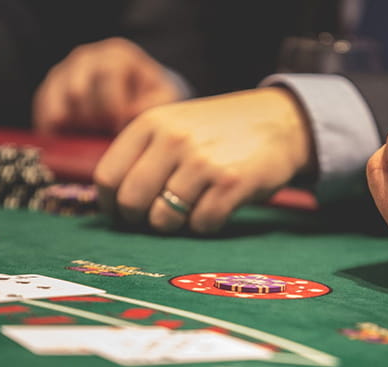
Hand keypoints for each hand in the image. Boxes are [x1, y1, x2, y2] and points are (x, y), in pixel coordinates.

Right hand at [33, 37, 181, 135]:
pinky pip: (43, 110)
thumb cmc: (149, 97)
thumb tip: (130, 114)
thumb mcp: (161, 97)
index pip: (108, 75)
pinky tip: (69, 140)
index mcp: (116, 56)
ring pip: (56, 101)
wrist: (132, 95)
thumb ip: (153, 104)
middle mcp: (86, 58)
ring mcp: (63, 72)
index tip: (119, 128)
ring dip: (72, 125)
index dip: (113, 107)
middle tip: (102, 135)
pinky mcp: (48, 90)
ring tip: (88, 136)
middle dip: (92, 120)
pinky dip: (54, 129)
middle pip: (78, 90)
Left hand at [93, 87, 313, 233]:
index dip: (112, 204)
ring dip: (175, 225)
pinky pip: (202, 224)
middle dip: (140, 220)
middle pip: (131, 202)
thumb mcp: (174, 126)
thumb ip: (142, 155)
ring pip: (164, 219)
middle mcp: (173, 139)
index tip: (124, 212)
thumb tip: (109, 205)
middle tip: (157, 217)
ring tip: (190, 210)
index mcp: (151, 123)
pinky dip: (206, 225)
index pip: (108, 177)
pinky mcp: (231, 182)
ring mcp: (203, 161)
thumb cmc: (219, 131)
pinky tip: (216, 208)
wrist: (279, 120)